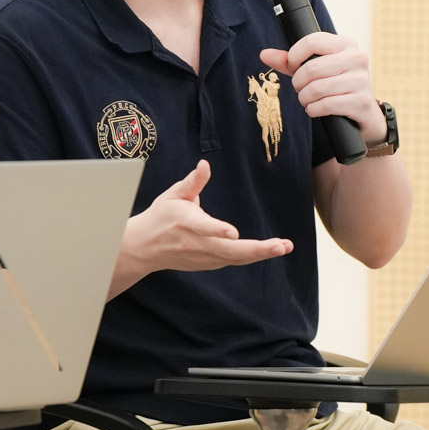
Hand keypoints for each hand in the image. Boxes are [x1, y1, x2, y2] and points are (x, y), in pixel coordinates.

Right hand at [109, 159, 292, 298]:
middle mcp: (196, 243)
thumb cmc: (161, 217)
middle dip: (256, 249)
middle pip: (228, 250)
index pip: (203, 228)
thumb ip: (192, 182)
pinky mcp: (208, 263)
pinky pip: (234, 260)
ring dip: (261, 253)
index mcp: (185, 223)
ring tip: (284, 246)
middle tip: (280, 245)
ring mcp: (203, 257)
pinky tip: (271, 249)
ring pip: (235, 258)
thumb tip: (205, 165)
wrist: (144, 248)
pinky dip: (252, 256)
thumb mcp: (173, 195)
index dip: (217, 230)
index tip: (233, 232)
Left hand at [259, 33, 387, 143]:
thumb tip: (264, 54)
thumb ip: (290, 62)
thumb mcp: (315, 69)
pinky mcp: (362, 101)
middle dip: (298, 83)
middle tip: (299, 89)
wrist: (363, 113)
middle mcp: (357, 58)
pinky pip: (327, 105)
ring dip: (305, 98)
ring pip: (318, 88)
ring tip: (306, 100)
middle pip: (312, 68)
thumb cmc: (336, 86)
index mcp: (345, 44)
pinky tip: (315, 109)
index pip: (312, 41)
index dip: (294, 56)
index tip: (292, 67)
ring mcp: (362, 80)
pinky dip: (314, 110)